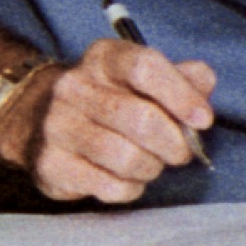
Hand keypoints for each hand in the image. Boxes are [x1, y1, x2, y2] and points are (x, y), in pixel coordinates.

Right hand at [0, 38, 215, 201]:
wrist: (41, 120)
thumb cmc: (112, 100)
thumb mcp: (146, 79)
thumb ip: (184, 78)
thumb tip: (203, 87)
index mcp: (104, 58)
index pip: (145, 67)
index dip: (182, 95)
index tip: (203, 120)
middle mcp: (74, 86)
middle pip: (142, 119)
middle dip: (174, 143)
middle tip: (181, 152)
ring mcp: (57, 125)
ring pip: (127, 158)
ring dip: (152, 167)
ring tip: (151, 163)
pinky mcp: (50, 164)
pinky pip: (109, 187)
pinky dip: (130, 188)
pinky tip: (126, 177)